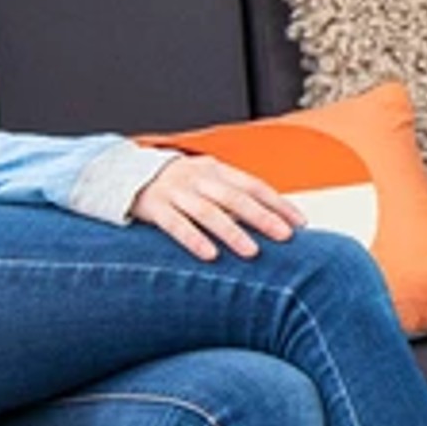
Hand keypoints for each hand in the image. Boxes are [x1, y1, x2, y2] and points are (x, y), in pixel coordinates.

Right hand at [130, 153, 304, 260]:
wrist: (126, 174)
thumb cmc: (180, 186)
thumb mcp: (208, 182)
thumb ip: (235, 197)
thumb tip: (274, 222)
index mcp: (217, 170)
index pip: (255, 185)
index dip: (278, 204)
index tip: (300, 224)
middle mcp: (199, 178)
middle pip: (236, 197)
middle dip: (262, 217)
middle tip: (285, 237)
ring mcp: (176, 191)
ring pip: (208, 212)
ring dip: (232, 232)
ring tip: (252, 252)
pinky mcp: (155, 207)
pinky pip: (175, 225)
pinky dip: (194, 239)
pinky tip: (209, 255)